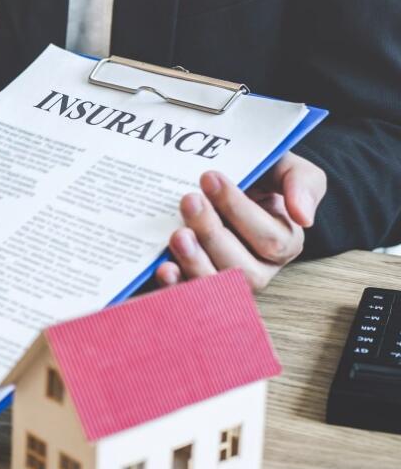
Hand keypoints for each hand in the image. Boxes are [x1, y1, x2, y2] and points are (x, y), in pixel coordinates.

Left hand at [156, 152, 326, 290]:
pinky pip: (188, 297)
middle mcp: (258, 270)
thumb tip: (304, 217)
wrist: (230, 188)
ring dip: (194, 261)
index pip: (268, 238)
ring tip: (177, 234)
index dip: (238, 209)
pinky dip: (175, 286)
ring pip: (216, 285)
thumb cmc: (261, 181)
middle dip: (212, 232)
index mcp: (284, 244)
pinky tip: (164, 268)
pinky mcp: (196, 290)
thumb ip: (302, 184)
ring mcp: (226, 284)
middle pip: (240, 266)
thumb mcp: (289, 170)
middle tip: (189, 200)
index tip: (210, 178)